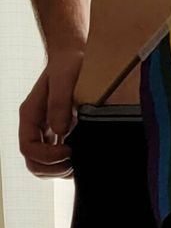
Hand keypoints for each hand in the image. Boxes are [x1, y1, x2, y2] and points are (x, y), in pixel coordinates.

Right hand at [19, 47, 84, 178]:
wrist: (76, 58)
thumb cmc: (69, 64)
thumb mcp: (65, 78)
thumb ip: (60, 103)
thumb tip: (61, 131)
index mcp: (30, 115)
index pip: (28, 148)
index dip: (47, 156)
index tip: (69, 150)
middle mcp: (36, 127)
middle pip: (33, 162)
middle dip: (53, 168)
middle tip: (75, 161)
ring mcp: (48, 132)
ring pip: (45, 165)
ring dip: (61, 169)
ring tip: (80, 160)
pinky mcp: (61, 134)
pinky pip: (59, 158)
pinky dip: (70, 163)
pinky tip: (84, 154)